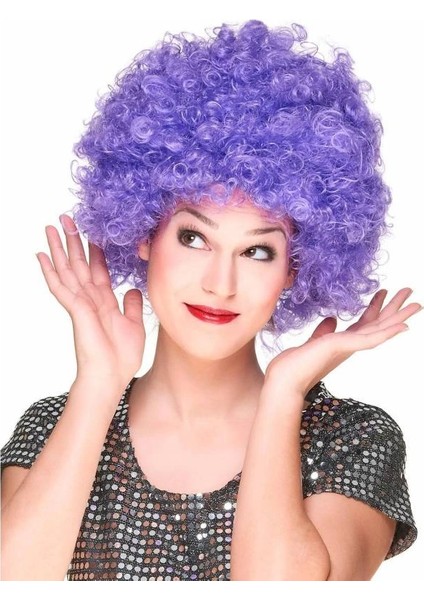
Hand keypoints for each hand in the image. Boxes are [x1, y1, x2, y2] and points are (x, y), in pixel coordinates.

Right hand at [36, 214, 145, 385]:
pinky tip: (42, 256)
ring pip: (67, 270)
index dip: (95, 251)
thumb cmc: (121, 356)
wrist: (111, 377)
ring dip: (58, 248)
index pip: (98, 270)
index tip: (93, 233)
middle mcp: (90, 299)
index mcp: (105, 301)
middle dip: (73, 241)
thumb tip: (132, 289)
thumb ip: (132, 306)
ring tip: (50, 227)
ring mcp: (80, 304)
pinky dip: (51, 271)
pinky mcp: (75, 310)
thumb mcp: (134, 324)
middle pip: (79, 264)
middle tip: (66, 218)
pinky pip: (61, 287)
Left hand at [263, 288, 421, 402]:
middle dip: (394, 308)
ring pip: (380, 330)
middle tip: (409, 292)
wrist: (283, 382)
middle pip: (377, 324)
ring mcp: (348, 348)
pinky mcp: (342, 348)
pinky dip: (387, 332)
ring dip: (399, 316)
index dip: (375, 307)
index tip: (383, 292)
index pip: (363, 323)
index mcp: (342, 344)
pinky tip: (403, 325)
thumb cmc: (293, 366)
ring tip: (416, 304)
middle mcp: (349, 347)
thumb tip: (332, 319)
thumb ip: (324, 332)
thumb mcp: (312, 342)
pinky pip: (370, 339)